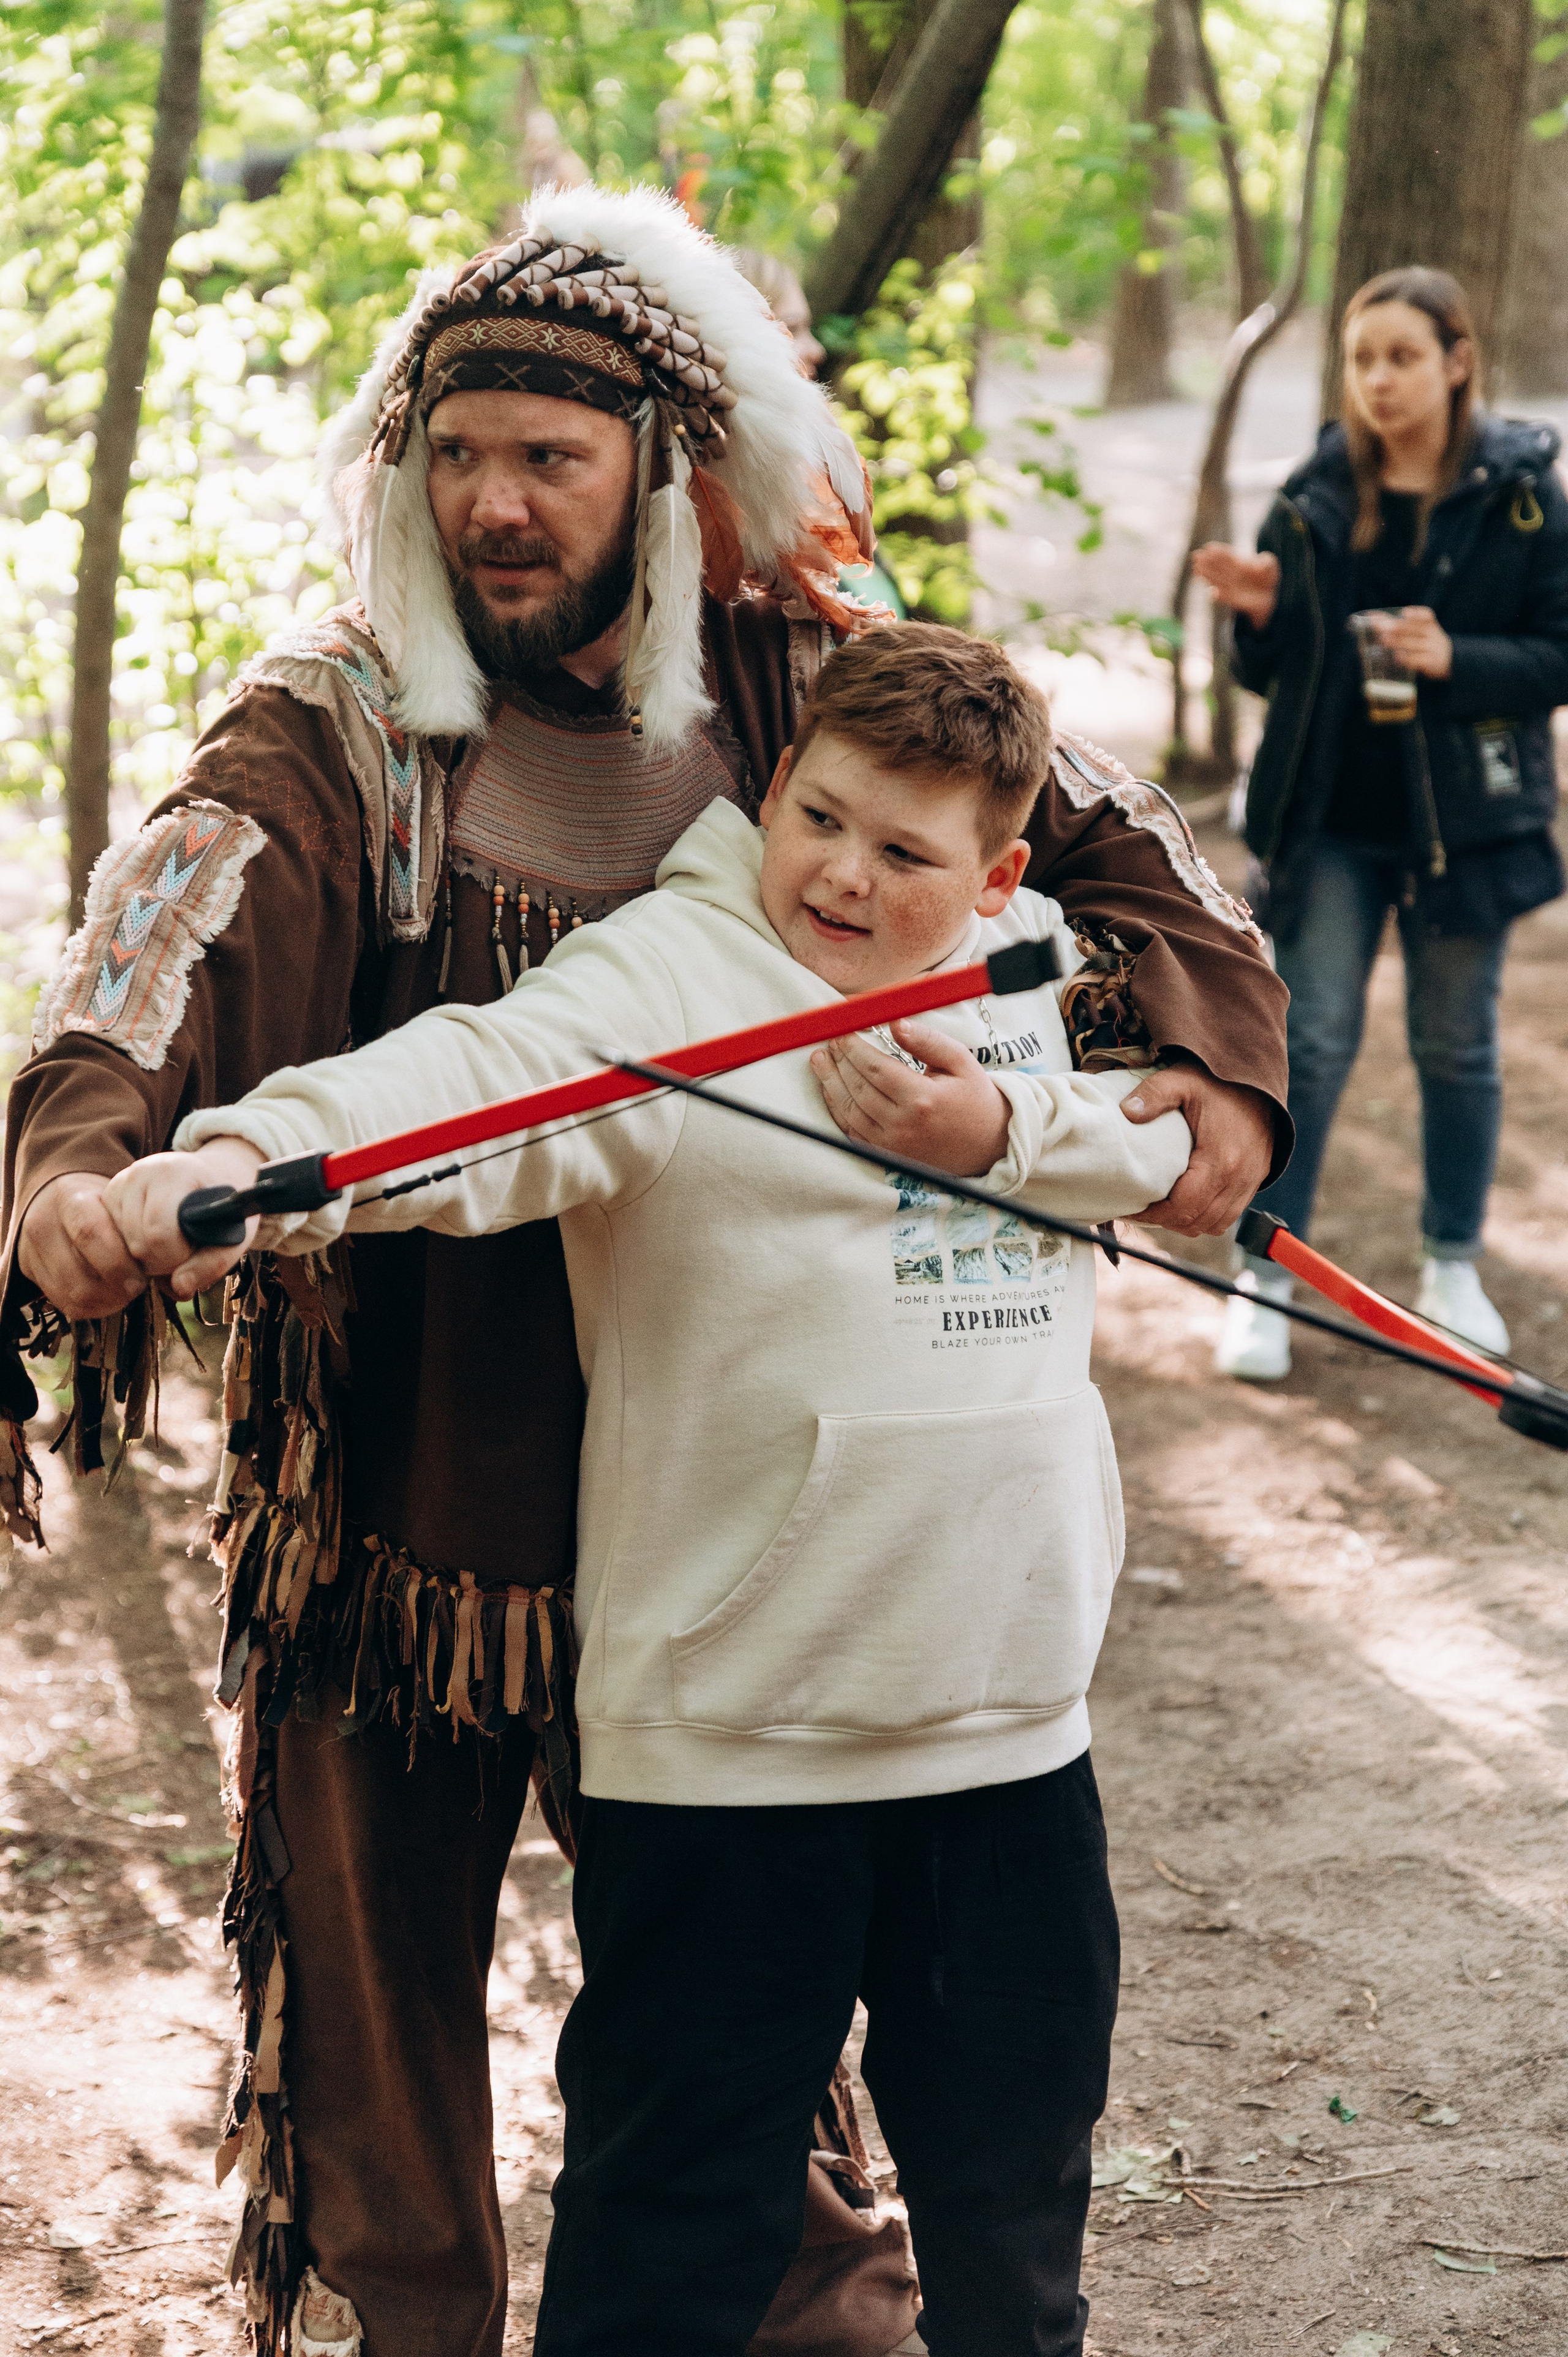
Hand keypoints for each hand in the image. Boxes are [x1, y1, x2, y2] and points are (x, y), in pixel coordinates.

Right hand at [18, 1170, 153, 1322]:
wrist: (58, 1198)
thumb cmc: (104, 1202)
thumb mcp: (123, 1202)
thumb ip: (147, 1231)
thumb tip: (181, 1282)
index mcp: (69, 1197)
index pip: (90, 1231)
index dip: (119, 1261)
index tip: (144, 1275)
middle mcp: (43, 1224)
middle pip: (79, 1272)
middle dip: (116, 1286)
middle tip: (139, 1287)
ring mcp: (31, 1251)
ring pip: (72, 1294)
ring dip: (107, 1300)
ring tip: (127, 1292)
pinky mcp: (30, 1273)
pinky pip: (65, 1304)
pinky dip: (94, 1308)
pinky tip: (112, 1298)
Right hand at [101, 1137, 262, 1301]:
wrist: (211, 1181)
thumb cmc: (221, 1210)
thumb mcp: (232, 1236)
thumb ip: (212, 1264)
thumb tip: (179, 1287)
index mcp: (172, 1173)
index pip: (158, 1232)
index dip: (175, 1256)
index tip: (191, 1252)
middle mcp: (138, 1174)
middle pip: (137, 1244)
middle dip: (160, 1262)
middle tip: (181, 1251)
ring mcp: (117, 1185)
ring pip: (118, 1247)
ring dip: (144, 1259)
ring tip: (167, 1245)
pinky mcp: (105, 1199)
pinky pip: (109, 1244)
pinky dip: (130, 1253)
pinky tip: (150, 1242)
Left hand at [811, 1019, 1011, 1175]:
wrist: (988, 1145)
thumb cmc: (974, 1098)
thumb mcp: (960, 1061)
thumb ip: (927, 1041)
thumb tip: (895, 1022)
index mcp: (923, 1099)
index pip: (876, 1068)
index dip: (854, 1048)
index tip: (842, 1031)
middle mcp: (904, 1125)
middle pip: (858, 1088)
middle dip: (839, 1063)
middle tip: (829, 1043)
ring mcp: (893, 1145)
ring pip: (850, 1111)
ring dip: (830, 1084)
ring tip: (820, 1062)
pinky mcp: (887, 1156)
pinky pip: (852, 1131)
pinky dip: (837, 1110)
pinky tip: (831, 1090)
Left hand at [1120, 1065, 1275, 1235]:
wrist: (1259, 1079)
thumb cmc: (1218, 1082)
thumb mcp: (1181, 1081)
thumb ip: (1154, 1094)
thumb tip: (1127, 1112)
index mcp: (1221, 1158)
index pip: (1183, 1206)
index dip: (1153, 1213)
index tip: (1132, 1206)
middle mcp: (1240, 1177)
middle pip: (1197, 1221)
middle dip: (1165, 1221)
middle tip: (1142, 1208)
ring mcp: (1251, 1181)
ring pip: (1214, 1225)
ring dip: (1186, 1222)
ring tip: (1162, 1209)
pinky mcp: (1256, 1180)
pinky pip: (1229, 1216)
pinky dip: (1206, 1217)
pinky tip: (1187, 1204)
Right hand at [1191, 544, 1279, 628]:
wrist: (1267, 596)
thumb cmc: (1267, 577)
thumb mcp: (1271, 566)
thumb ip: (1266, 562)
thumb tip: (1259, 566)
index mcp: (1240, 563)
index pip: (1227, 556)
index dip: (1219, 552)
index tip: (1209, 547)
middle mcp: (1232, 574)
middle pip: (1218, 567)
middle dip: (1207, 561)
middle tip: (1196, 556)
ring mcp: (1231, 586)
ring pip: (1216, 580)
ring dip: (1206, 575)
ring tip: (1195, 570)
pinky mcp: (1232, 598)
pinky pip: (1224, 596)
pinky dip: (1218, 595)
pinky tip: (1211, 592)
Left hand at [1375, 605, 1451, 678]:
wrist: (1452, 661)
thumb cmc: (1428, 644)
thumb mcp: (1423, 632)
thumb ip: (1402, 625)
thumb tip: (1374, 619)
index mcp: (1431, 625)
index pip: (1426, 616)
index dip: (1416, 614)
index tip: (1405, 613)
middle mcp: (1433, 635)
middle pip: (1416, 629)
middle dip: (1397, 627)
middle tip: (1381, 627)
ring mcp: (1433, 649)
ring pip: (1415, 644)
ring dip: (1398, 642)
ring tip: (1383, 639)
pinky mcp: (1431, 664)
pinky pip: (1419, 660)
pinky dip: (1407, 659)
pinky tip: (1397, 657)